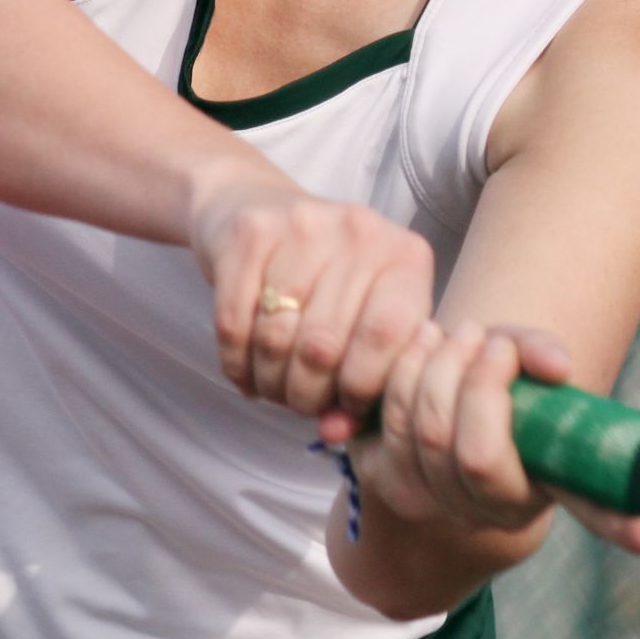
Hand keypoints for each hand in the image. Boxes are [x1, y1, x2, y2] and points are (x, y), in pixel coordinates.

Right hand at [189, 173, 436, 431]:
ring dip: (268, 382)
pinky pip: (233, 325)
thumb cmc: (325, 280)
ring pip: (276, 340)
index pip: (388, 338)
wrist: (254, 205)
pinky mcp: (249, 233)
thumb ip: (364, 382)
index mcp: (406, 258)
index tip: (345, 404)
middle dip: (306, 394)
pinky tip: (244, 369)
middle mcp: (361, 233)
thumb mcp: (362, 319)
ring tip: (272, 386)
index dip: (361, 387)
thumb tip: (336, 433)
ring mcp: (303, 226)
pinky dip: (235, 364)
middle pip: (324, 347)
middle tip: (299, 401)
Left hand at [356, 324, 639, 557]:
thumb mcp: (524, 384)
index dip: (626, 527)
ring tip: (465, 333)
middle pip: (473, 450)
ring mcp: (422, 498)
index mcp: (529, 501)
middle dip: (480, 380)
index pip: (588, 513)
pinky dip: (407, 370)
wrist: (430, 431)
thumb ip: (543, 362)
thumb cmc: (495, 405)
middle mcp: (477, 512)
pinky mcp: (377, 472)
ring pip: (423, 428)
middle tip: (494, 340)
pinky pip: (388, 417)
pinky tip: (426, 343)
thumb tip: (560, 365)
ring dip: (442, 366)